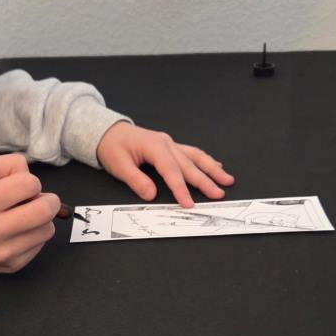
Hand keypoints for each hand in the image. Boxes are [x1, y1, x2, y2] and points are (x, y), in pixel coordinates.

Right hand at [0, 154, 59, 275]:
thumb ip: (7, 165)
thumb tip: (33, 179)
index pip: (28, 185)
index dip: (30, 182)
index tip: (22, 186)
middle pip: (44, 211)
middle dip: (48, 200)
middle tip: (38, 199)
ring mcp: (1, 253)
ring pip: (47, 229)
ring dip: (42, 219)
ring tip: (25, 216)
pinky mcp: (11, 266)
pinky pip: (40, 245)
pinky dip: (35, 235)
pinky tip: (18, 232)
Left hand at [96, 122, 233, 207]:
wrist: (108, 131)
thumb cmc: (112, 147)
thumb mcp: (118, 165)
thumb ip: (135, 180)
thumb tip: (151, 195)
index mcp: (154, 146)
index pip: (171, 171)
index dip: (180, 189)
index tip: (188, 203)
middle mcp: (166, 143)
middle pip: (189, 165)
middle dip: (205, 181)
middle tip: (219, 193)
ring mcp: (170, 144)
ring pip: (196, 157)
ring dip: (212, 169)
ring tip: (227, 180)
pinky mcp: (171, 146)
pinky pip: (192, 153)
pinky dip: (205, 161)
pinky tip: (216, 166)